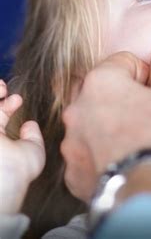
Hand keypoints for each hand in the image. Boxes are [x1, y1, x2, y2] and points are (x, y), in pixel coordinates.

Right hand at [0, 80, 45, 213]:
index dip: (8, 104)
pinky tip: (0, 90)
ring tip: (1, 86)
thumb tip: (29, 124)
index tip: (18, 99)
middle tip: (3, 86)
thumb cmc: (20, 170)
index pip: (0, 117)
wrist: (1, 178)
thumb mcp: (33, 150)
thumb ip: (32, 136)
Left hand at [61, 34, 150, 200]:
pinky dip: (101, 149)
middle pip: (105, 88)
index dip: (146, 74)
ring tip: (135, 137)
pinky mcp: (71, 167)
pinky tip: (122, 157)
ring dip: (110, 121)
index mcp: (101, 80)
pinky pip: (87, 148)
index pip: (125, 61)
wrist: (145, 189)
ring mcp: (71, 138)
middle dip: (125, 96)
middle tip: (148, 114)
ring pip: (93, 118)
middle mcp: (77, 106)